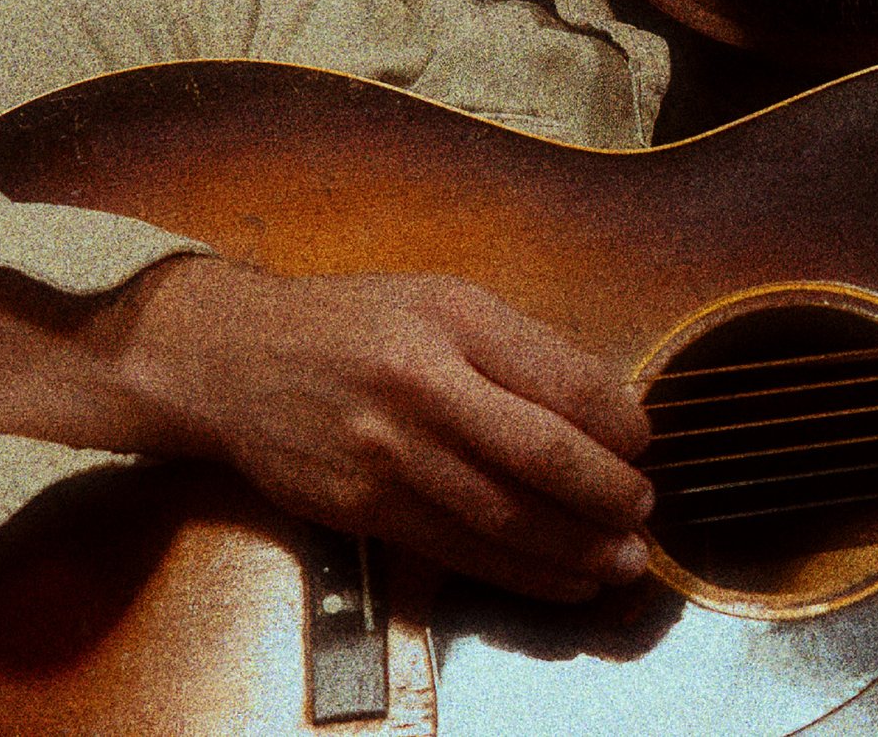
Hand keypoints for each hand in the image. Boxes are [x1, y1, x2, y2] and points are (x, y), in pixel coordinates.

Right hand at [125, 259, 654, 602]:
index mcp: (452, 320)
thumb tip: (607, 406)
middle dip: (606, 494)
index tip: (642, 442)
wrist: (234, 359)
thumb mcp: (439, 299)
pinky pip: (457, 550)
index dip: (617, 422)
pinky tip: (561, 579)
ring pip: (501, 517)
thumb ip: (519, 347)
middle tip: (643, 510)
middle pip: (538, 455)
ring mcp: (387, 453)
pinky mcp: (362, 507)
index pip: (560, 380)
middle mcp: (421, 385)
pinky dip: (519, 573)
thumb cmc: (351, 324)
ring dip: (574, 549)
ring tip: (621, 563)